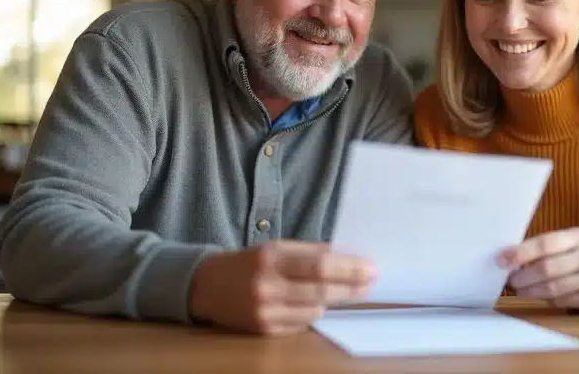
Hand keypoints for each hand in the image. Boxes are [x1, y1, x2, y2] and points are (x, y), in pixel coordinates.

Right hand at [189, 241, 374, 334]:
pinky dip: (311, 314)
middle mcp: (266, 285)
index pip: (320, 264)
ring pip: (315, 310)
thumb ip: (310, 252)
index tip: (370, 267)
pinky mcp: (263, 330)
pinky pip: (301, 324)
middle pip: (321, 290)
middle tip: (370, 282)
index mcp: (271, 257)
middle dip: (351, 287)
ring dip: (332, 302)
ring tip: (340, 292)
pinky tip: (311, 305)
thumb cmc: (250, 263)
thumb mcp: (276, 248)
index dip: (349, 268)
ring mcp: (264, 310)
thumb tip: (348, 256)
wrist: (207, 286)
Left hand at [498, 227, 578, 312]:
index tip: (501, 259)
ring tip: (519, 289)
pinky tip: (540, 295)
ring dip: (530, 291)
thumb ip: (545, 249)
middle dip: (523, 276)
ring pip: (553, 289)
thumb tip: (509, 259)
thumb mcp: (570, 245)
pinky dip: (546, 299)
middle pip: (547, 268)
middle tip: (509, 280)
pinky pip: (562, 301)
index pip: (546, 243)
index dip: (521, 252)